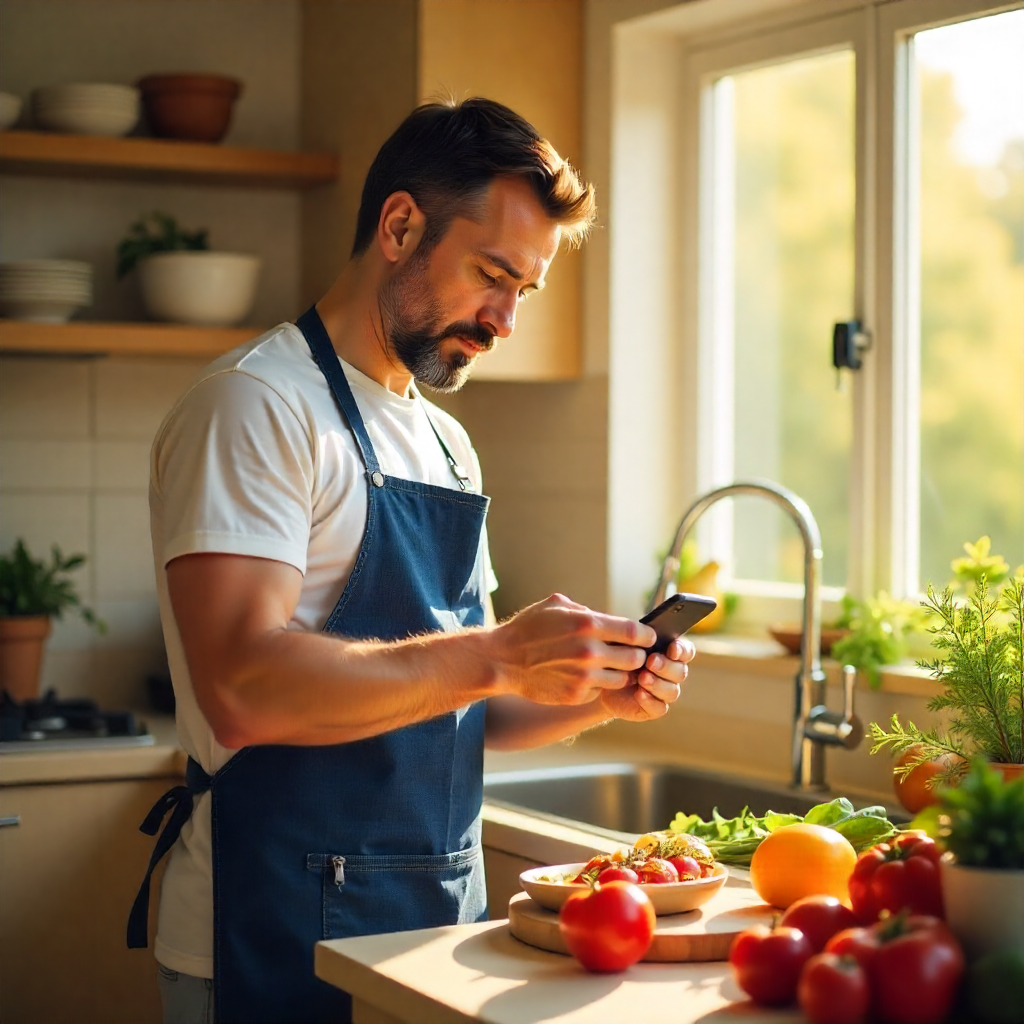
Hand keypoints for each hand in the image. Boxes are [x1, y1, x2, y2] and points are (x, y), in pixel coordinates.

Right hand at [489, 593, 656, 705]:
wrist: (503, 660)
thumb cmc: (529, 628)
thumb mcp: (556, 605)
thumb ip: (586, 611)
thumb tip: (608, 619)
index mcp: (588, 624)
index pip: (636, 632)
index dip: (647, 636)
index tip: (647, 637)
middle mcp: (590, 652)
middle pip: (636, 658)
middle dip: (636, 656)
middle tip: (629, 653)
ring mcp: (584, 676)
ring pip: (623, 678)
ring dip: (620, 672)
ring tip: (610, 666)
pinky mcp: (576, 695)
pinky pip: (601, 690)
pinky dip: (599, 684)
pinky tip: (587, 676)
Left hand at [599, 637, 693, 721]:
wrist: (601, 681)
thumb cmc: (616, 657)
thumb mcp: (623, 644)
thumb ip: (635, 638)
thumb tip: (644, 634)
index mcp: (669, 653)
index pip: (686, 651)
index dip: (682, 650)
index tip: (671, 649)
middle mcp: (671, 673)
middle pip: (680, 671)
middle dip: (666, 666)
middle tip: (651, 662)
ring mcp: (664, 692)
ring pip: (672, 691)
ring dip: (658, 684)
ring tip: (642, 678)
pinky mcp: (654, 708)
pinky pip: (660, 708)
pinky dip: (650, 701)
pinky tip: (639, 694)